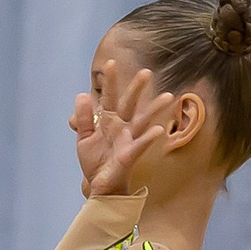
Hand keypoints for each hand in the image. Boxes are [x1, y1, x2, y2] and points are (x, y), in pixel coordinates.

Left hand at [71, 65, 176, 198]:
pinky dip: (149, 137)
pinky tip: (158, 130)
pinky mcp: (129, 155)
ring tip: (168, 97)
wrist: (99, 186)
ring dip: (155, 109)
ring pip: (142, 121)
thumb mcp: (84, 138)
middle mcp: (121, 127)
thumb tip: (81, 95)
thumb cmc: (96, 162)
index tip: (110, 63)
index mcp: (108, 121)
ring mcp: (127, 140)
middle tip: (147, 72)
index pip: (108, 97)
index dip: (109, 81)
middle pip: (129, 104)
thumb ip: (83, 118)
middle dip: (137, 88)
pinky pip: (141, 144)